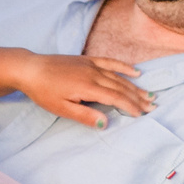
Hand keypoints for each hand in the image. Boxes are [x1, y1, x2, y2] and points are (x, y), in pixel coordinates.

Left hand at [17, 55, 151, 128]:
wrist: (31, 69)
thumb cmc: (44, 92)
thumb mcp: (62, 109)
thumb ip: (85, 116)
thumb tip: (106, 123)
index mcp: (88, 87)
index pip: (116, 98)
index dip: (130, 106)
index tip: (142, 114)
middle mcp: (93, 74)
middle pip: (121, 87)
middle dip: (138, 98)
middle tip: (153, 107)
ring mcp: (91, 65)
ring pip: (118, 77)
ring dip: (135, 86)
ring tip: (149, 95)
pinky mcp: (87, 60)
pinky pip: (110, 62)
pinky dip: (124, 67)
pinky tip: (135, 72)